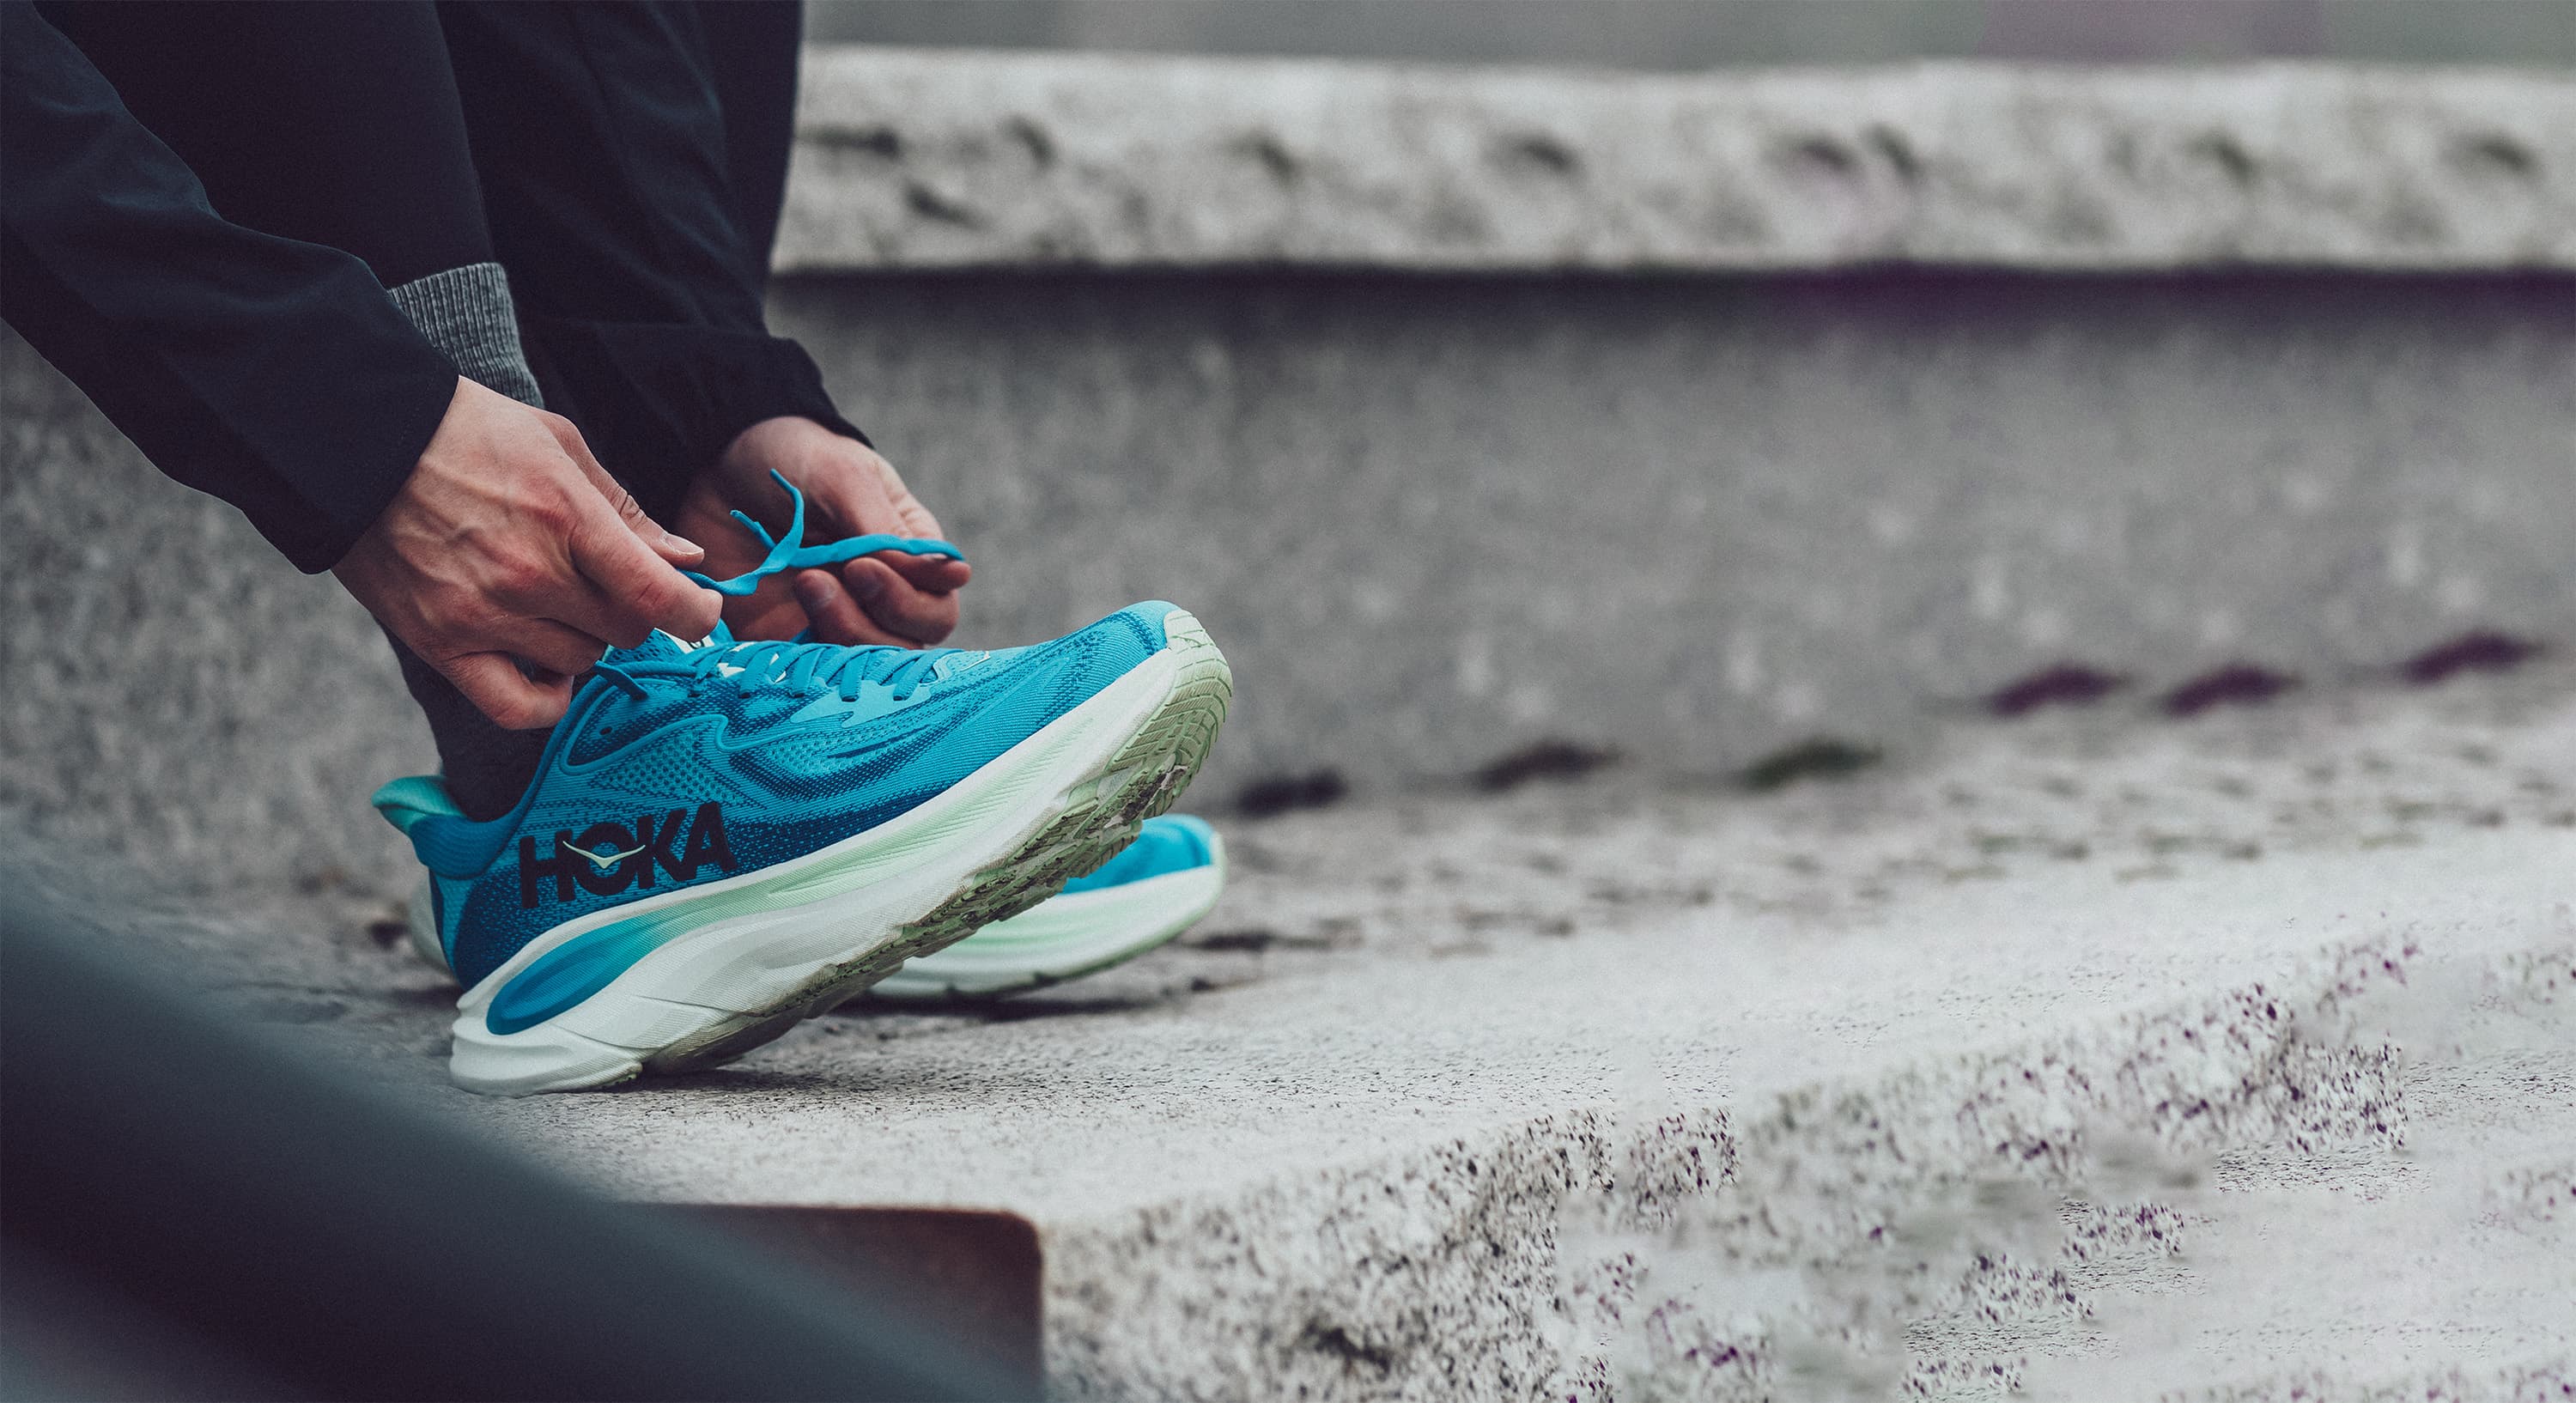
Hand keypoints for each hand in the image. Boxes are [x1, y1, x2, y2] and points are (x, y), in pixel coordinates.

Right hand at [334, 378, 721, 728]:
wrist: (355, 441)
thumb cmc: (465, 432)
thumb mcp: (558, 446)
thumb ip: (627, 511)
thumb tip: (687, 561)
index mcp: (566, 517)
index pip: (658, 596)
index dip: (697, 612)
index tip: (701, 608)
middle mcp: (530, 575)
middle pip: (626, 631)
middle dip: (634, 611)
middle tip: (608, 584)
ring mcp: (483, 615)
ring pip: (580, 661)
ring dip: (585, 639)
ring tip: (556, 600)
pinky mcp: (441, 645)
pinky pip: (517, 707)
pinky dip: (545, 698)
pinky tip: (548, 670)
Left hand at [676, 416, 970, 646]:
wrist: (718, 463)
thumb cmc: (795, 458)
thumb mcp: (844, 477)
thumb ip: (887, 531)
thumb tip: (954, 576)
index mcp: (908, 554)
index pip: (938, 603)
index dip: (911, 599)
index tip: (862, 566)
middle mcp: (880, 594)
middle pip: (909, 643)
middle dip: (875, 620)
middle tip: (826, 577)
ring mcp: (836, 618)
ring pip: (864, 661)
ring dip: (839, 631)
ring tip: (804, 583)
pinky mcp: (790, 637)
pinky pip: (810, 667)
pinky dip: (802, 655)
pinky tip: (781, 618)